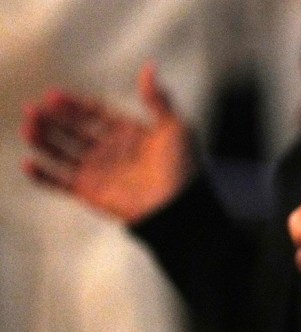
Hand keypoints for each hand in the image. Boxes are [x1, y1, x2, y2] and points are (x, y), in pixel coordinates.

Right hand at [20, 62, 195, 223]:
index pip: (95, 114)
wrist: (178, 205)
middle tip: (33, 108)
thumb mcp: (173, 127)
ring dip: (44, 140)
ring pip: (63, 153)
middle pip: (74, 130)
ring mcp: (99, 171)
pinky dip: (44, 176)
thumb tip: (148, 67)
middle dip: (53, 119)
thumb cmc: (181, 166)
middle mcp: (111, 151)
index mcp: (128, 133)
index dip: (75, 105)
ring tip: (28, 126)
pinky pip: (61, 183)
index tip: (54, 94)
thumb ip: (157, 99)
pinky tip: (28, 163)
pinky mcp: (90, 192)